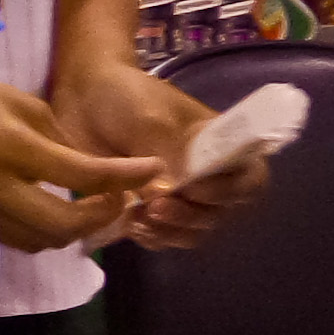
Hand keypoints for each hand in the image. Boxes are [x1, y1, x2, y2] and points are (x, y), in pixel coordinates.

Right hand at [0, 64, 159, 252]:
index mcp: (11, 147)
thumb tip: (84, 168)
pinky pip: (14, 238)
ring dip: (72, 229)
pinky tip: (46, 211)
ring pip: (39, 241)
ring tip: (85, 207)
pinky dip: (40, 231)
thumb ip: (55, 136)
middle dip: (101, 217)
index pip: (83, 173)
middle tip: (116, 198)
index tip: (152, 171)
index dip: (125, 176)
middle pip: (63, 226)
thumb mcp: (15, 100)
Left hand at [56, 61, 267, 248]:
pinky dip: (151, 236)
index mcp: (221, 147)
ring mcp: (179, 196)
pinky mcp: (149, 209)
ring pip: (193, 231)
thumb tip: (173, 191)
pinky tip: (130, 225)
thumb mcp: (152, 118)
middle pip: (220, 213)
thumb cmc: (126, 98)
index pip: (250, 180)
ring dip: (170, 231)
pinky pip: (162, 237)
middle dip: (192, 216)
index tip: (193, 189)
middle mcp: (208, 176)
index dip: (228, 192)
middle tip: (156, 207)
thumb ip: (169, 154)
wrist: (83, 97)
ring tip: (138, 217)